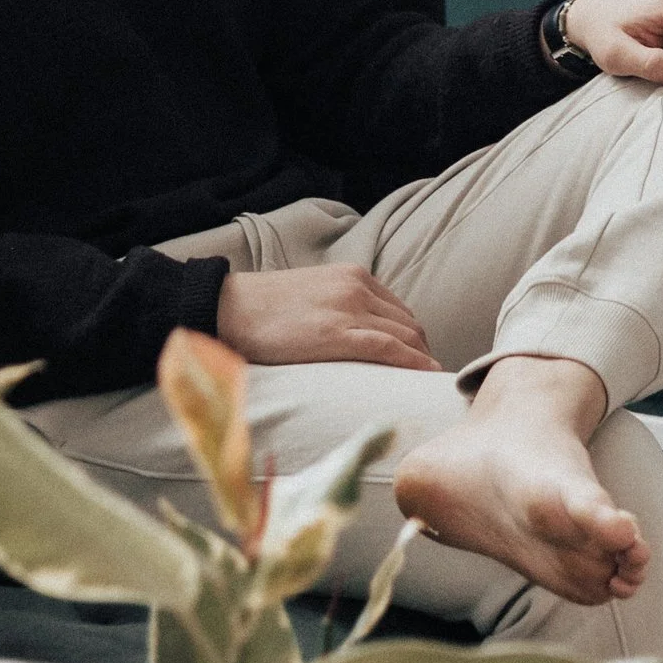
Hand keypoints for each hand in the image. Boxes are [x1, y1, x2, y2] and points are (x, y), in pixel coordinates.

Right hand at [214, 264, 436, 370]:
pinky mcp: (336, 333)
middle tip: (426, 382)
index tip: (420, 362)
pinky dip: (413, 362)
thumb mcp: (316, 293)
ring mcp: (349, 308)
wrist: (233, 307)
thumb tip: (361, 334)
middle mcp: (358, 287)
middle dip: (423, 353)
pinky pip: (388, 348)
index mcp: (354, 276)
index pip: (400, 311)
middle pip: (409, 324)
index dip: (415, 340)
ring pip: (405, 335)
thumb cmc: (268, 308)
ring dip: (423, 360)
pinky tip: (427, 374)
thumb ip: (342, 306)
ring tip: (429, 386)